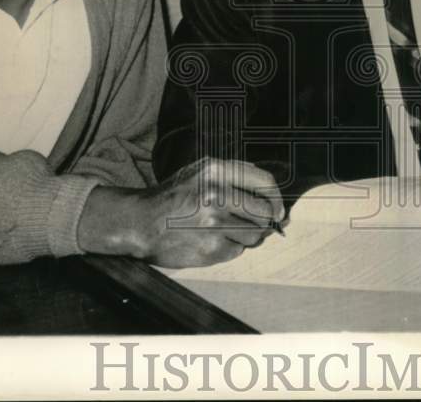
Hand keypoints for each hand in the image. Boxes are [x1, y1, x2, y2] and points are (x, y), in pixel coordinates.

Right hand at [76, 157, 284, 267]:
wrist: (141, 222)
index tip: (278, 210)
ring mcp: (214, 223)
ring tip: (225, 230)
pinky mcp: (210, 248)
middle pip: (264, 212)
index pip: (265, 182)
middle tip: (256, 223)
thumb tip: (270, 193)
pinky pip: (236, 250)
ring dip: (246, 235)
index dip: (276, 198)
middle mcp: (217, 195)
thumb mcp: (200, 172)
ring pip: (254, 235)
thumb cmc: (174, 197)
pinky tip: (211, 240)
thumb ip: (234, 175)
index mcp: (217, 171)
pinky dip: (230, 247)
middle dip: (265, 220)